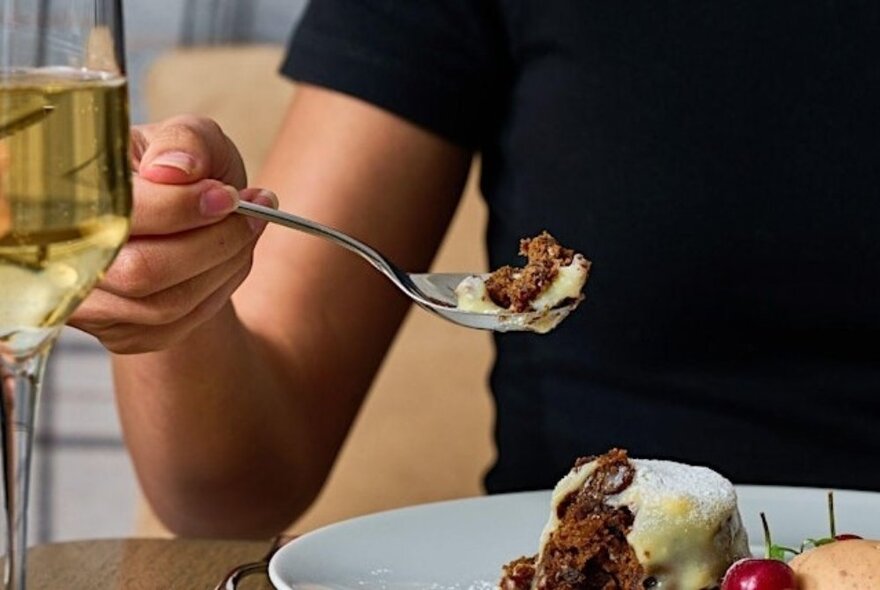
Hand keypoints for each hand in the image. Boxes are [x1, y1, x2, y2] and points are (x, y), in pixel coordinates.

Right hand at [70, 115, 276, 352]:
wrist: (185, 217)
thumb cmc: (179, 169)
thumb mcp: (189, 136)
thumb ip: (185, 142)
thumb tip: (173, 170)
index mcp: (65, 194)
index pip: (120, 216)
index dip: (179, 208)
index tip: (227, 195)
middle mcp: (63, 255)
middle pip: (142, 272)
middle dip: (213, 243)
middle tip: (251, 212)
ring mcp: (88, 302)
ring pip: (166, 304)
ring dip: (224, 266)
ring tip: (247, 229)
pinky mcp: (120, 333)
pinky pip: (180, 324)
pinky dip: (219, 289)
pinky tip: (230, 258)